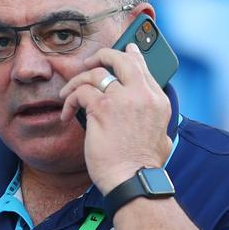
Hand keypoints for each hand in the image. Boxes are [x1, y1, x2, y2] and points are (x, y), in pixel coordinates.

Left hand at [59, 43, 172, 194]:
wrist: (133, 180)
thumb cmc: (143, 166)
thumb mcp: (161, 137)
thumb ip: (156, 121)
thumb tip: (152, 120)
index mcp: (158, 101)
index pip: (143, 67)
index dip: (131, 55)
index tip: (125, 49)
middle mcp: (142, 94)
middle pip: (121, 59)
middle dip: (103, 55)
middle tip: (90, 62)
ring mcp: (121, 99)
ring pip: (95, 73)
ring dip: (78, 81)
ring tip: (68, 93)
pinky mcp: (101, 108)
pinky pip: (80, 92)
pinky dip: (69, 100)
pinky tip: (67, 113)